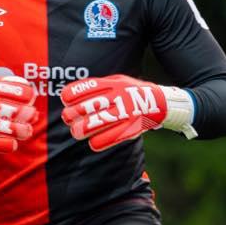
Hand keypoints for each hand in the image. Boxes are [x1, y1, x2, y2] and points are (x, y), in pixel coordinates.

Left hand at [60, 74, 196, 150]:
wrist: (159, 102)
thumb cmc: (130, 92)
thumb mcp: (116, 81)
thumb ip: (97, 86)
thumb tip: (69, 94)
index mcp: (113, 84)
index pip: (86, 88)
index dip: (71, 95)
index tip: (66, 101)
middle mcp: (118, 97)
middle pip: (87, 107)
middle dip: (72, 114)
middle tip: (69, 119)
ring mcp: (125, 113)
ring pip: (95, 124)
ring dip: (81, 130)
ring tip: (76, 132)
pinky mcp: (131, 128)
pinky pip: (110, 138)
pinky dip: (98, 142)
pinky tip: (92, 143)